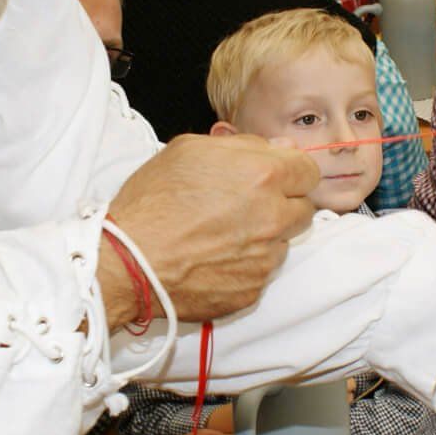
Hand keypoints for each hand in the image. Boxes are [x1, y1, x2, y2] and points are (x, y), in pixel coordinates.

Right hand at [104, 134, 317, 325]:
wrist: (127, 262)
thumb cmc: (151, 202)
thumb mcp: (190, 150)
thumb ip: (244, 145)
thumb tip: (280, 148)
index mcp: (263, 176)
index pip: (309, 171)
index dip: (292, 172)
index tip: (276, 178)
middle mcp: (273, 218)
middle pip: (304, 209)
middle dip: (283, 204)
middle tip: (247, 205)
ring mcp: (265, 258)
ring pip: (283, 242)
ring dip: (264, 236)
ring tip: (222, 233)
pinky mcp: (252, 289)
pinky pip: (262, 271)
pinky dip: (246, 265)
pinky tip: (215, 258)